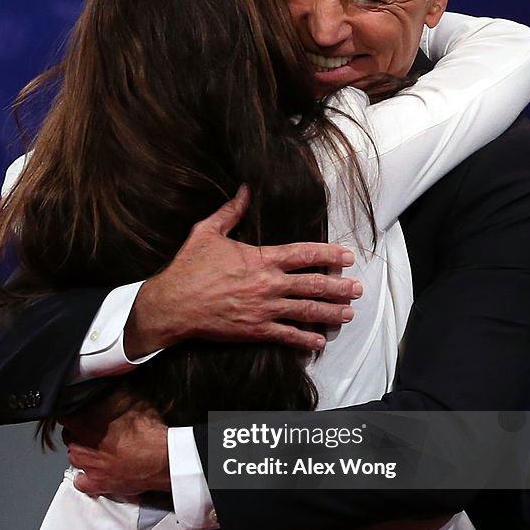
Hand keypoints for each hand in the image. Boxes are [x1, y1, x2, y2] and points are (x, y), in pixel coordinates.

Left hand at [60, 393, 169, 496]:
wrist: (162, 459)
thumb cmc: (149, 433)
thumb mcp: (134, 402)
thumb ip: (118, 395)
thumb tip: (115, 387)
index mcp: (85, 424)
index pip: (66, 416)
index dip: (75, 413)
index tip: (81, 412)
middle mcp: (82, 446)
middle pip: (69, 437)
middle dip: (78, 432)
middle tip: (92, 428)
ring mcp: (89, 466)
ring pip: (74, 457)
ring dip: (81, 451)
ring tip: (94, 448)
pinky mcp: (99, 484)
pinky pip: (81, 482)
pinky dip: (84, 477)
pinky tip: (93, 471)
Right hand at [124, 184, 361, 357]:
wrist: (172, 304)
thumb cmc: (188, 267)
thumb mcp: (207, 232)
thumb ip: (230, 211)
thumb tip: (244, 188)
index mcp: (260, 258)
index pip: (304, 254)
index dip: (329, 255)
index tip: (347, 257)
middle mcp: (268, 284)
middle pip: (313, 284)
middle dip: (339, 286)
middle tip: (357, 288)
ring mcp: (264, 309)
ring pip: (306, 310)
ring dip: (330, 312)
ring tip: (348, 313)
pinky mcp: (255, 330)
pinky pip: (287, 336)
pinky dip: (305, 339)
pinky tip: (319, 341)